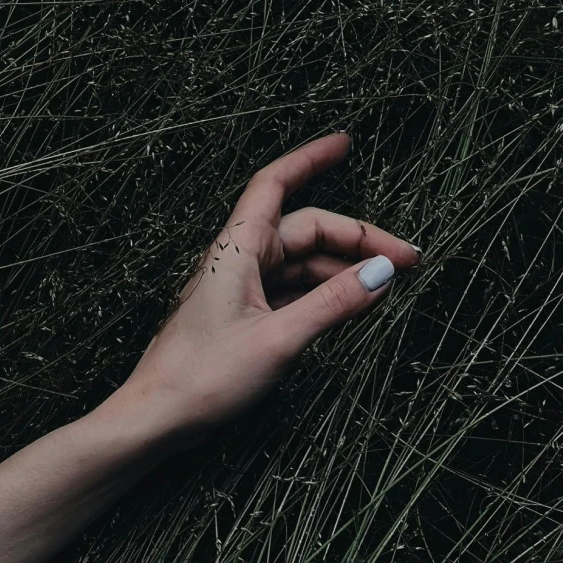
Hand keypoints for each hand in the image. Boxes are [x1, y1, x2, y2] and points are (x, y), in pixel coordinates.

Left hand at [110, 132, 419, 446]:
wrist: (155, 417)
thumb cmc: (201, 378)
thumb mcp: (278, 340)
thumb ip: (332, 304)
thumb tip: (383, 273)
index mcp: (237, 249)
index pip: (275, 184)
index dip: (310, 160)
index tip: (345, 145)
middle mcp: (238, 260)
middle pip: (304, 230)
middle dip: (356, 239)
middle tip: (407, 260)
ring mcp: (240, 288)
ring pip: (301, 264)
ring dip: (344, 271)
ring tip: (387, 287)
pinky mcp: (242, 316)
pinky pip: (291, 292)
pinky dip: (323, 294)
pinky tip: (350, 307)